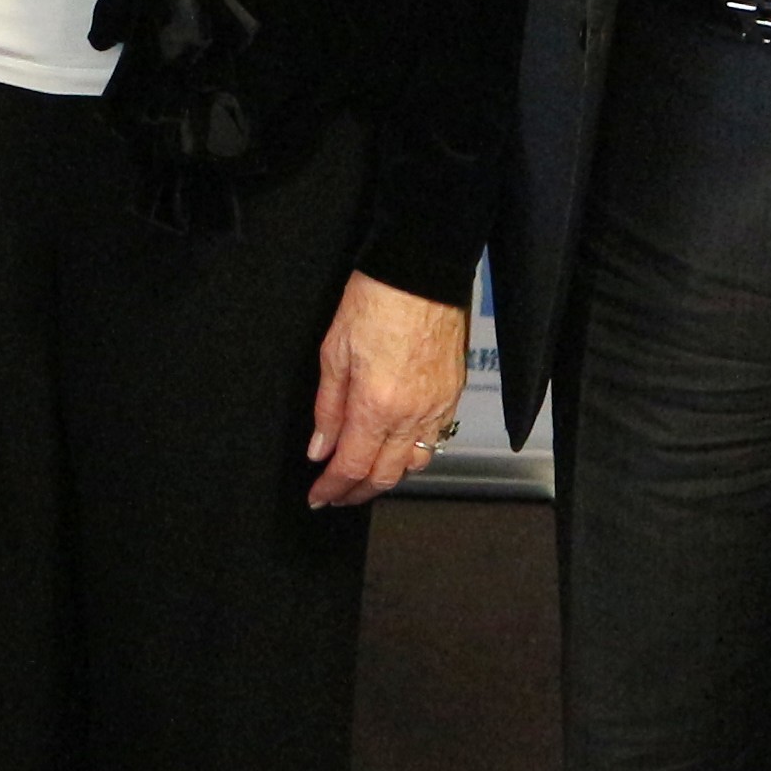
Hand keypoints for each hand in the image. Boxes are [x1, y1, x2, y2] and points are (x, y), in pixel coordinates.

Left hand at [306, 276, 469, 509]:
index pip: (351, 465)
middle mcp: (412, 414)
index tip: (318, 497)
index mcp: (377, 405)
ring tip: (363, 477)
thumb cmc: (377, 300)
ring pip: (414, 464)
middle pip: (385, 475)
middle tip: (336, 495)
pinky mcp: (452, 395)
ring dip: (386, 477)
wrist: (420, 273)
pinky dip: (412, 455)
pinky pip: (435, 441)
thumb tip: (320, 447)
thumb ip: (327, 408)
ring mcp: (437, 406)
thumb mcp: (334, 353)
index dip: (332, 488)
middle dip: (356, 492)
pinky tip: (395, 449)